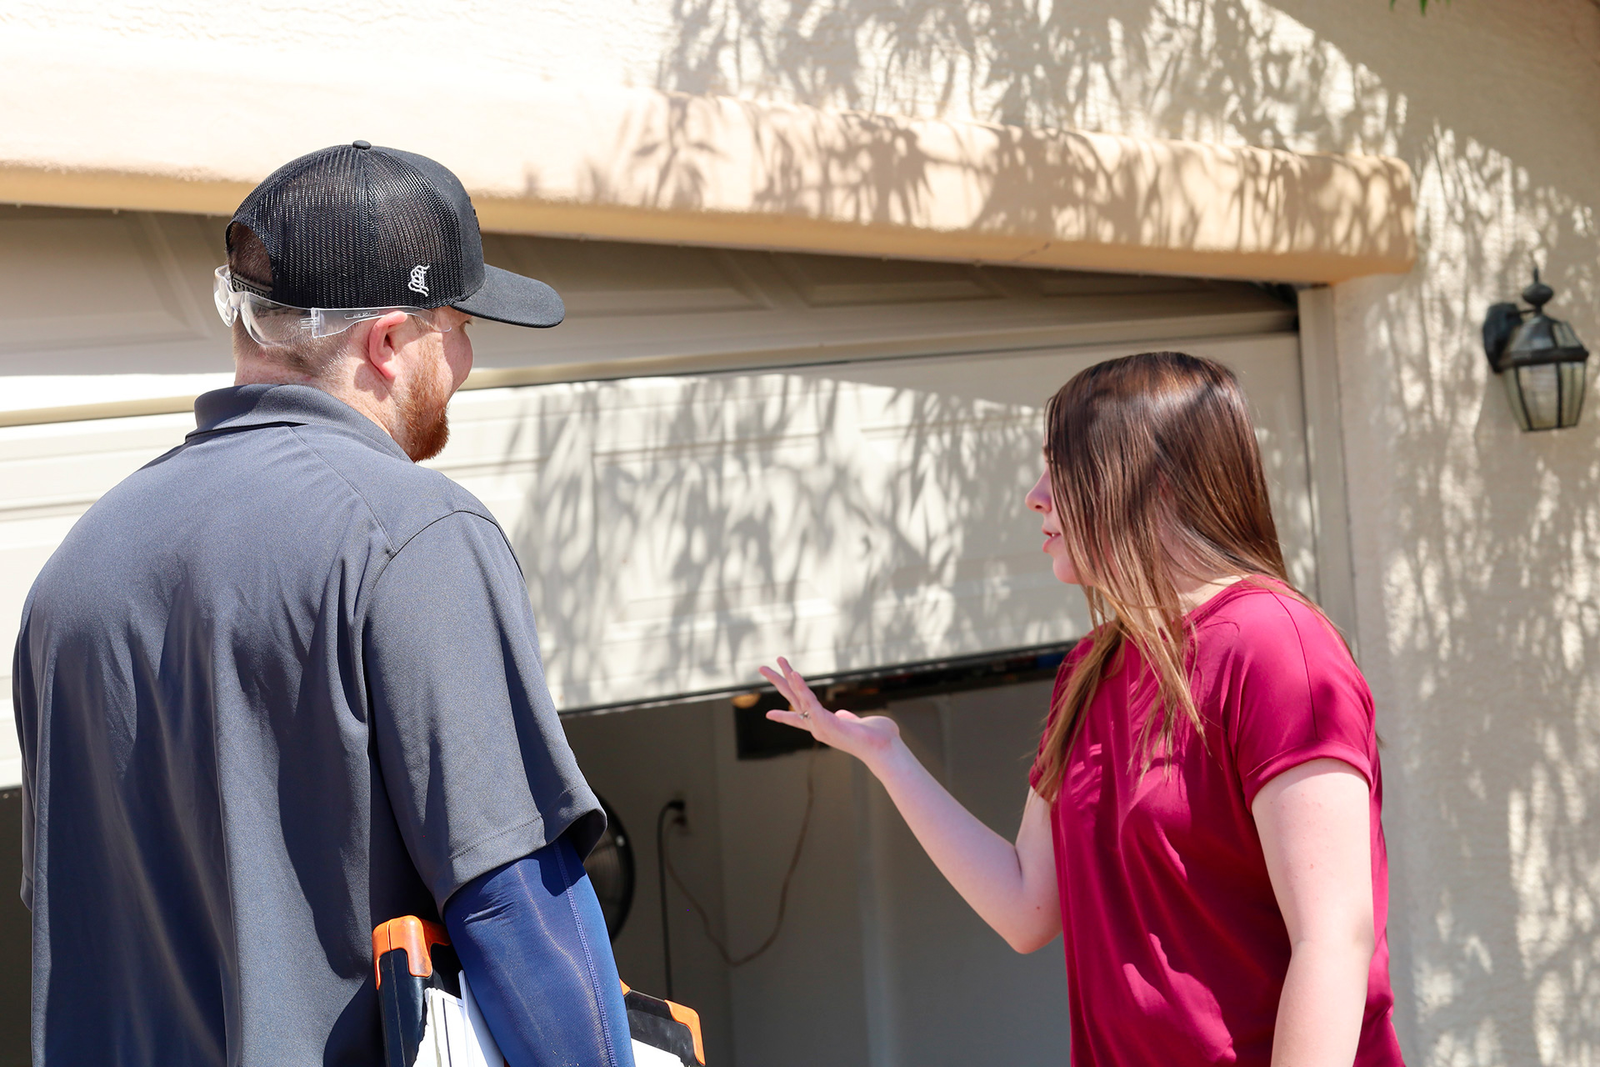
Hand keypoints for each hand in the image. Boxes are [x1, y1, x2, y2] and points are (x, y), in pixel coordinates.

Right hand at [758, 657, 900, 767]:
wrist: (885, 749)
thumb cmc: (877, 739)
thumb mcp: (858, 724)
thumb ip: (848, 718)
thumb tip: (845, 715)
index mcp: (825, 726)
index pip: (800, 718)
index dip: (784, 715)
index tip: (768, 714)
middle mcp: (818, 726)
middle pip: (793, 699)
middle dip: (777, 682)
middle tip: (761, 667)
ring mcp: (820, 725)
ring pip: (798, 696)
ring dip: (787, 676)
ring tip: (779, 659)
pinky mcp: (825, 722)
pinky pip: (809, 701)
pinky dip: (801, 687)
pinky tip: (793, 673)